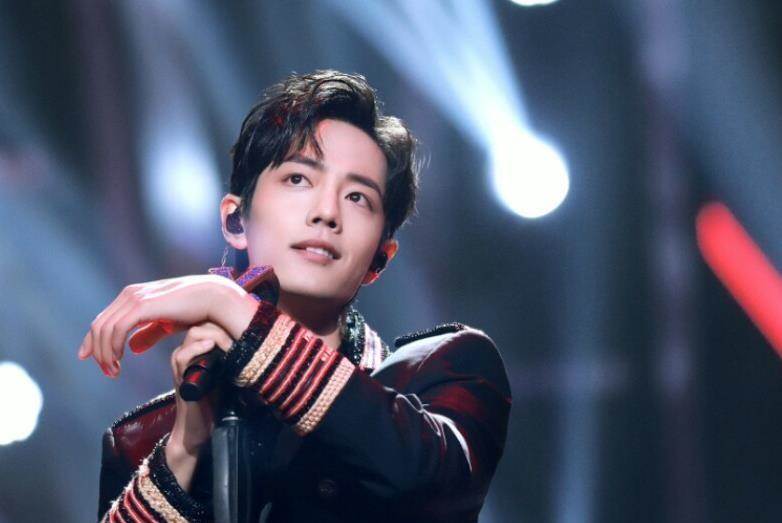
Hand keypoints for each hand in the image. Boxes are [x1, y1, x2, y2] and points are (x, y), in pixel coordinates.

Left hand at [77, 274, 247, 377]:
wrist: (213, 298)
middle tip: (108, 372)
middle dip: (98, 351)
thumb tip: (132, 348)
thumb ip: (148, 333)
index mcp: (133, 296)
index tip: (88, 358)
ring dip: (105, 353)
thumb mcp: (166, 324)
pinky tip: (120, 360)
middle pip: (99, 325)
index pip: (104, 319)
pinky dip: (113, 346)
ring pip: (104, 329)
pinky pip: (117, 329)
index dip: (93, 340)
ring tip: (113, 371)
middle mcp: (130, 294)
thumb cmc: (195, 309)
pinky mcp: (141, 305)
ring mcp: (134, 298)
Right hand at [165, 321, 233, 490]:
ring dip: (216, 335)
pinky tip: (211, 348)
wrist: (199, 429)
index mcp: (199, 349)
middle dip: (224, 325)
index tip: (246, 330)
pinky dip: (198, 348)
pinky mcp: (178, 376)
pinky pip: (182, 355)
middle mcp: (188, 352)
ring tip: (231, 345)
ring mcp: (181, 363)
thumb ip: (235, 357)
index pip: (211, 321)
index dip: (228, 322)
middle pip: (204, 322)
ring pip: (194, 333)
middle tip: (240, 336)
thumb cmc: (215, 402)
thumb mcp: (228, 374)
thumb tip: (259, 340)